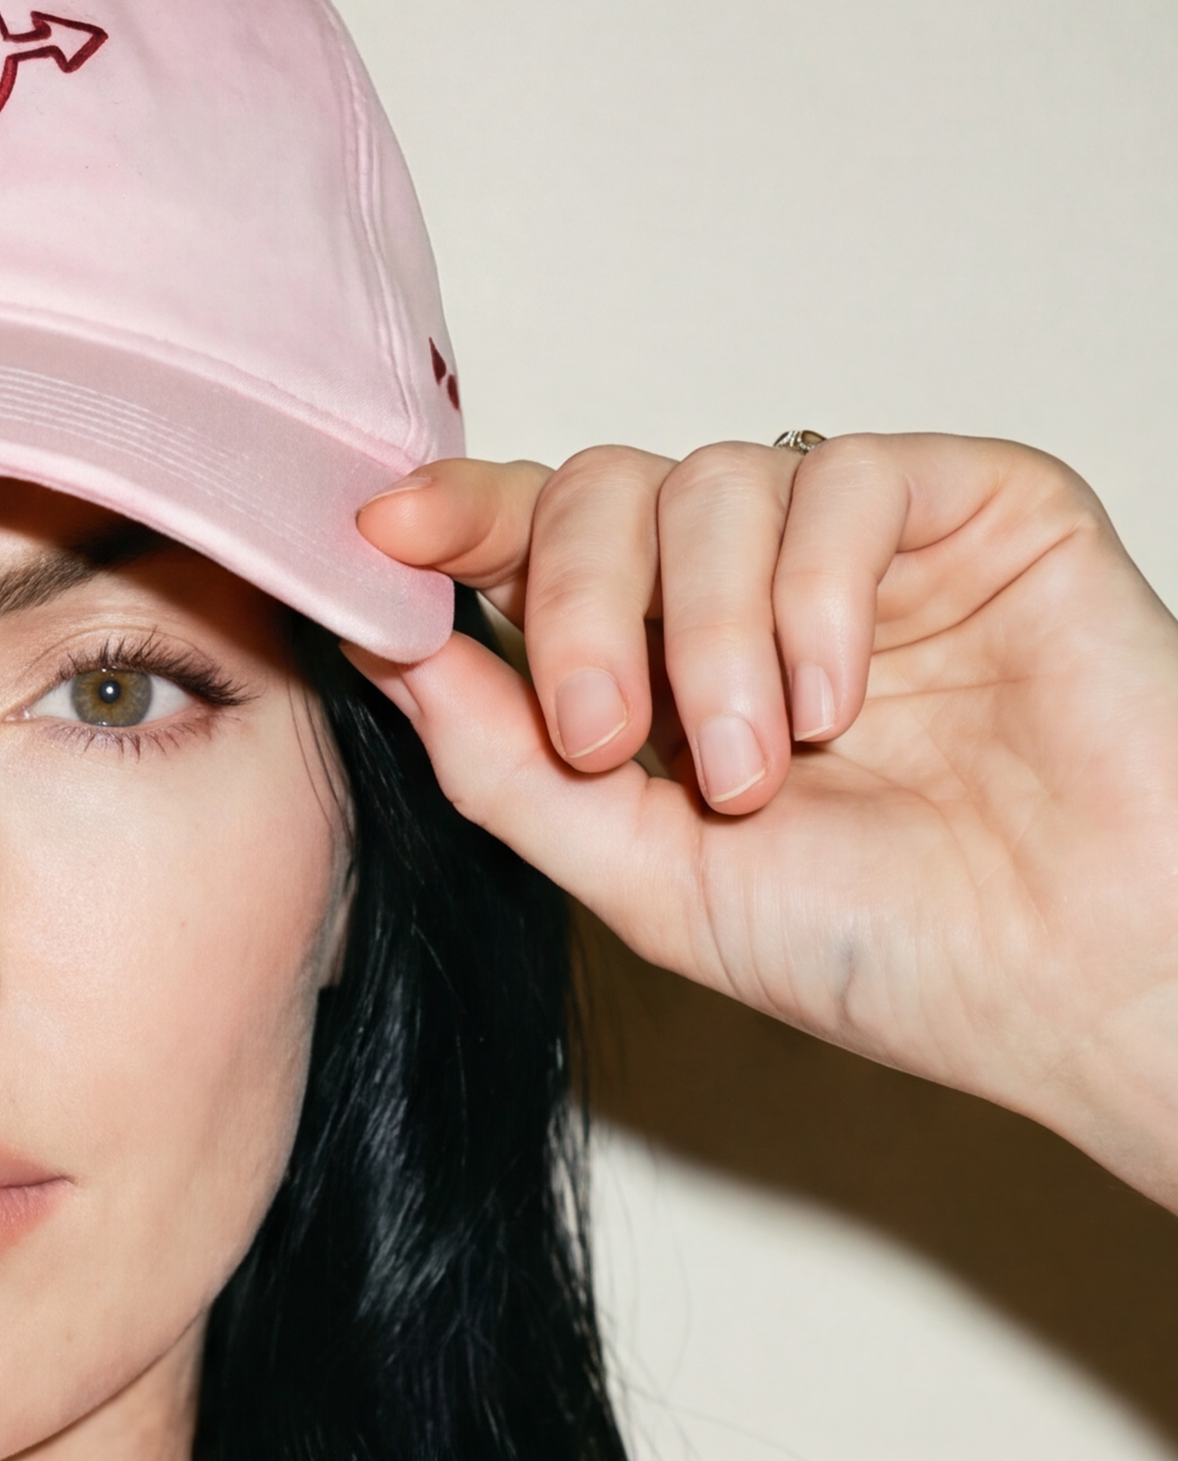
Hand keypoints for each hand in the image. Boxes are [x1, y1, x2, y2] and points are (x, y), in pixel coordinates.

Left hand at [354, 435, 1177, 1204]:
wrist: (1081, 983)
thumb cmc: (890, 951)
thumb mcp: (644, 878)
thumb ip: (504, 764)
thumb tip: (380, 650)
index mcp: (665, 661)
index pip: (538, 543)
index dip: (457, 520)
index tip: (379, 532)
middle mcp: (752, 584)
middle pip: (602, 492)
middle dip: (577, 608)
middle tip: (604, 736)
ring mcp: (863, 542)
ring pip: (712, 480)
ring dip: (707, 632)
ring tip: (760, 766)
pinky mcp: (976, 505)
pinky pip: (843, 477)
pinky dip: (814, 591)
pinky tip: (842, 700)